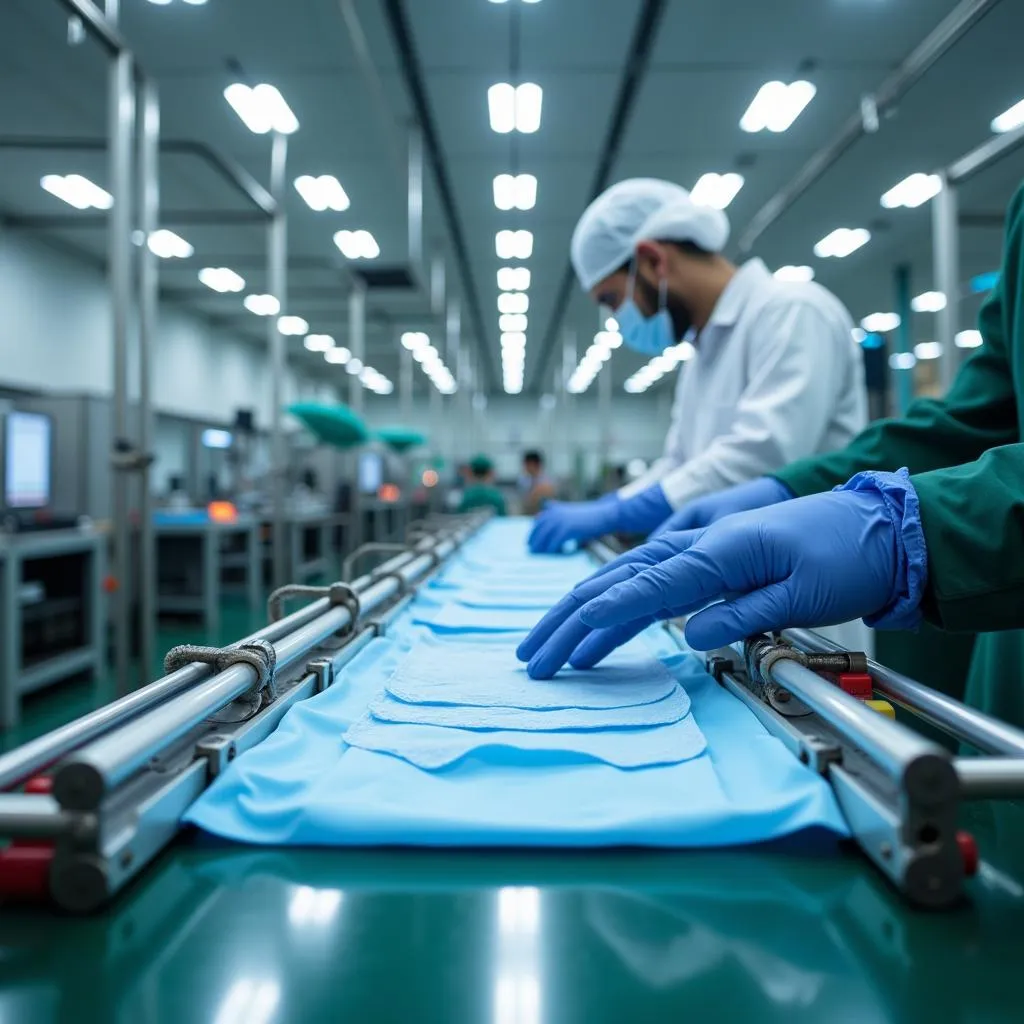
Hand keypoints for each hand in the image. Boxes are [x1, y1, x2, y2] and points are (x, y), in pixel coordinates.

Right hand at [518, 478, 925, 678]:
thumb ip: (745, 613)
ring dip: (579, 613)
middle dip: (568, 621)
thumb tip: (688, 637)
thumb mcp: (805, 591)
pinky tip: (595, 625)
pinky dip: (612, 605)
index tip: (563, 647)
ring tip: (547, 646)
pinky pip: (645, 582)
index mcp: (716, 552)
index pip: (643, 588)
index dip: (599, 618)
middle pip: (616, 583)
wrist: (875, 526)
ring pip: (621, 581)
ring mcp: (696, 550)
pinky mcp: (704, 560)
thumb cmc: (844, 555)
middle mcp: (695, 546)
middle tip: (532, 656)